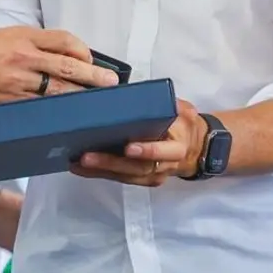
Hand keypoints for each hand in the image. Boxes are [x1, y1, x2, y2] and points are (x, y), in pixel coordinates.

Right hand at [0, 27, 117, 111]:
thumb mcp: (2, 37)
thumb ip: (28, 44)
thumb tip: (57, 56)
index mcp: (22, 36)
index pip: (63, 39)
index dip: (83, 50)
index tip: (92, 59)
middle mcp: (23, 56)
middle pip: (68, 66)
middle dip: (94, 76)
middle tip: (111, 83)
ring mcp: (17, 81)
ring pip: (58, 90)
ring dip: (81, 97)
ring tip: (97, 103)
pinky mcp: (10, 103)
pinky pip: (40, 108)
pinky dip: (57, 112)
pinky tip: (69, 117)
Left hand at [72, 98, 203, 186]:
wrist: (195, 148)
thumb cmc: (184, 125)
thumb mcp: (182, 110)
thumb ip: (165, 103)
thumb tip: (142, 92)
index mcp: (177, 146)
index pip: (163, 151)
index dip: (147, 150)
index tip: (128, 147)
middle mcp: (164, 165)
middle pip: (137, 168)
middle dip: (111, 163)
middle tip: (87, 156)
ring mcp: (152, 175)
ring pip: (125, 176)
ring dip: (100, 170)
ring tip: (77, 162)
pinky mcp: (141, 180)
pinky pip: (120, 179)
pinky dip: (99, 173)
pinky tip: (80, 167)